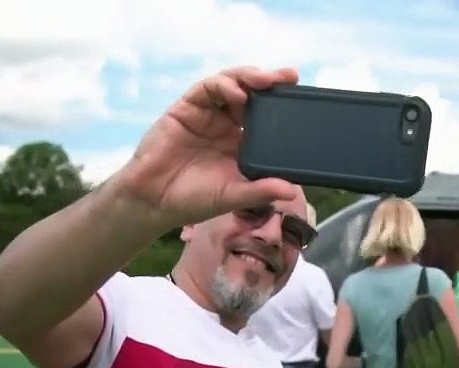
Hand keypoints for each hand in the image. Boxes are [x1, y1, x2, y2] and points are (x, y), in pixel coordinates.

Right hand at [116, 66, 301, 229]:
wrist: (154, 201)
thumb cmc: (194, 200)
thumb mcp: (233, 196)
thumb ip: (260, 191)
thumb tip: (291, 190)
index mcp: (243, 143)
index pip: (268, 117)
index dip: (283, 105)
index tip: (304, 98)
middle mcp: (227, 124)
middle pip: (253, 94)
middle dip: (272, 82)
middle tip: (290, 76)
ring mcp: (207, 114)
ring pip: (232, 85)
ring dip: (250, 78)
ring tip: (266, 79)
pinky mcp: (187, 108)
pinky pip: (207, 89)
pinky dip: (223, 86)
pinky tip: (237, 92)